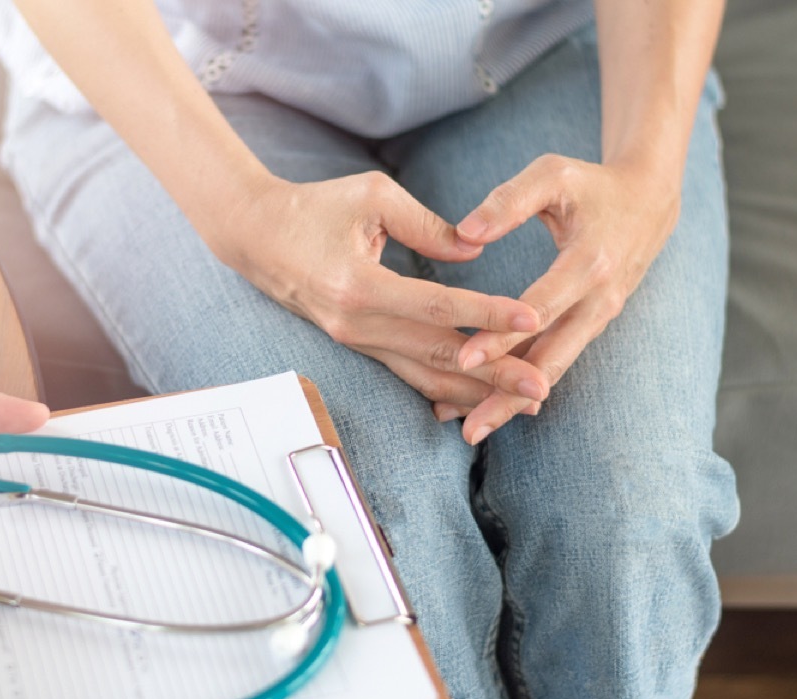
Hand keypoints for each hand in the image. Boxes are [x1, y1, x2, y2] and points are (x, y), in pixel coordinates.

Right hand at [214, 172, 547, 410]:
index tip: (532, 317)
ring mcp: (353, 340)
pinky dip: (442, 387)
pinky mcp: (356, 344)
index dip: (486, 313)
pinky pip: (405, 373)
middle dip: (493, 374)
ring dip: (474, 391)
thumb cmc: (314, 208)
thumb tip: (474, 252)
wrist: (256, 237)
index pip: (436, 306)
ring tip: (521, 405)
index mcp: (359, 285)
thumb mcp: (372, 195)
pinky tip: (476, 401)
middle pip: (436, 354)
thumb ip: (427, 224)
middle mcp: (355, 324)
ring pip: (423, 374)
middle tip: (541, 389)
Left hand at [438, 154, 680, 443]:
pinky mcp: (591, 326)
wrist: (649, 199)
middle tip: (470, 428)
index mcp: (590, 262)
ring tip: (472, 430)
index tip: (463, 358)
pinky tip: (489, 407)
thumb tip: (464, 232)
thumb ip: (508, 200)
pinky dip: (524, 387)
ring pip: (554, 370)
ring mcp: (598, 318)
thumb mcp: (552, 175)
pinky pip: (556, 362)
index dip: (502, 336)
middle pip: (551, 359)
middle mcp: (599, 300)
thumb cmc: (592, 184)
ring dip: (514, 403)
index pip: (540, 308)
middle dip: (508, 396)